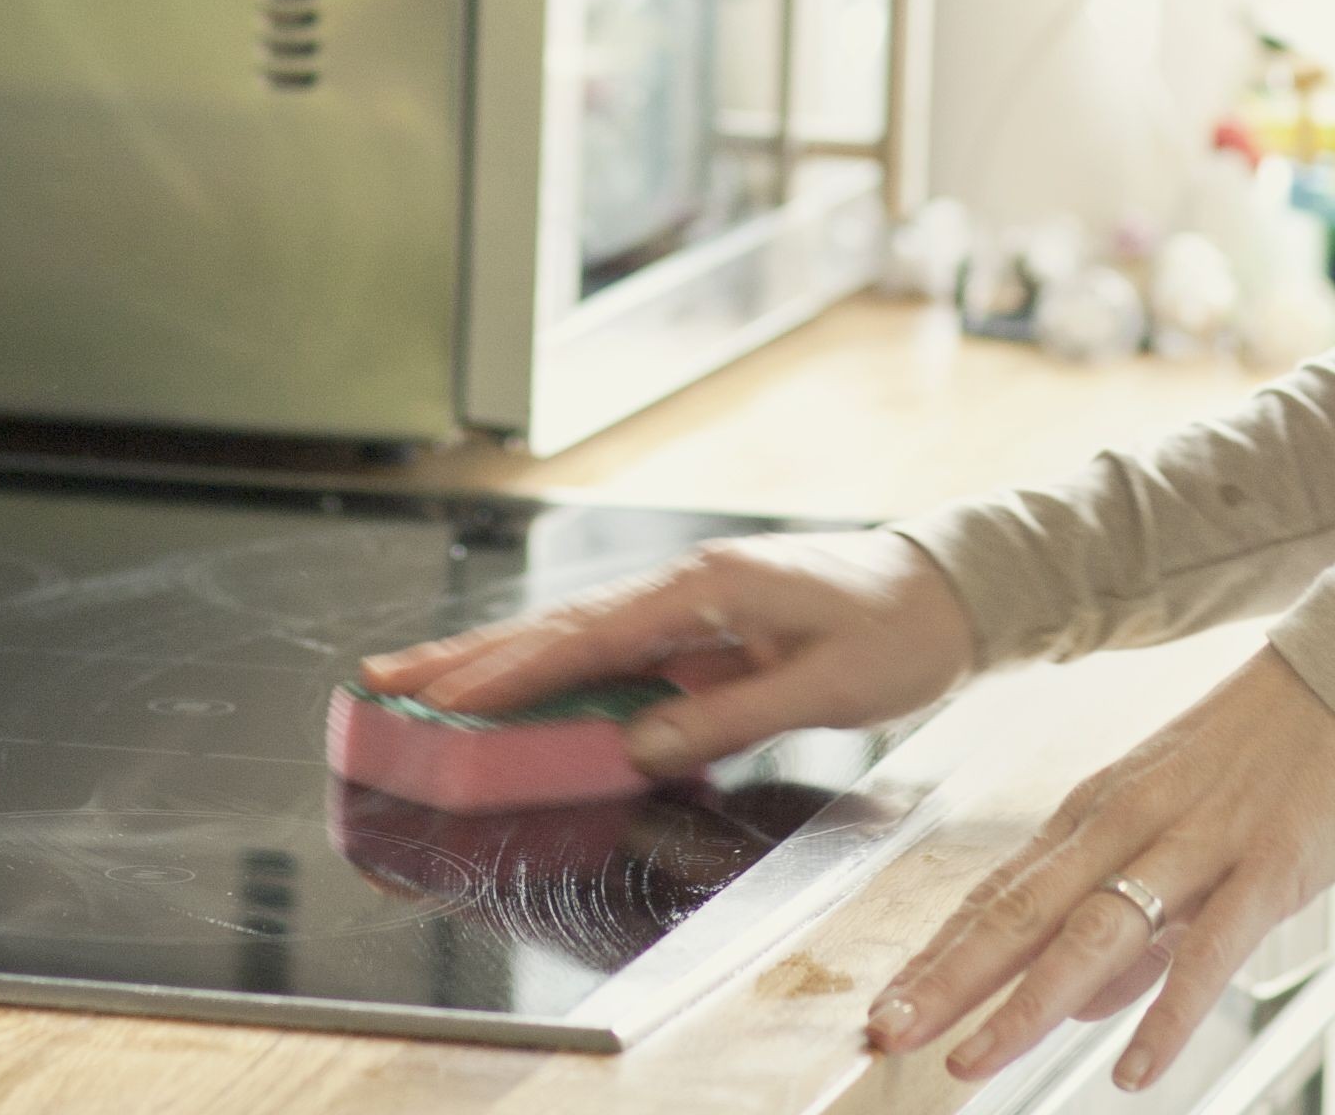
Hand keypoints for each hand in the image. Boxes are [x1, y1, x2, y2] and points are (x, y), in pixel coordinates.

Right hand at [356, 528, 978, 776]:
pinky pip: (610, 658)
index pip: (585, 639)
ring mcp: (687, 606)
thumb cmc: (900, 632)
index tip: (443, 699)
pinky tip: (515, 696)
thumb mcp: (825, 688)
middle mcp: (682, 586)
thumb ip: (727, 717)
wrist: (951, 590)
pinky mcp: (699, 630)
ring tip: (419, 684)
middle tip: (383, 679)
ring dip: (495, 663)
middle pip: (554, 628)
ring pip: (572, 640)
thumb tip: (636, 748)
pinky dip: (553, 675)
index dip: (508, 674)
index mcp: (705, 588)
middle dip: (467, 657)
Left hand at [866, 648, 1334, 1094]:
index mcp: (1095, 813)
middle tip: (884, 1033)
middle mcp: (1126, 825)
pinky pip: (1207, 950)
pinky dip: (1166, 1013)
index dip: (936, 956)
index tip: (881, 1007)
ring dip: (1028, 1002)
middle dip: (948, 980)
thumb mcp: (1170, 826)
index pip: (997, 897)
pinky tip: (1132, 1069)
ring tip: (974, 1060)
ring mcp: (1194, 845)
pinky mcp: (1264, 867)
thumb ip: (1127, 925)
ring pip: (1094, 931)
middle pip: (1020, 914)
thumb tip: (1079, 1007)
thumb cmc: (1257, 755)